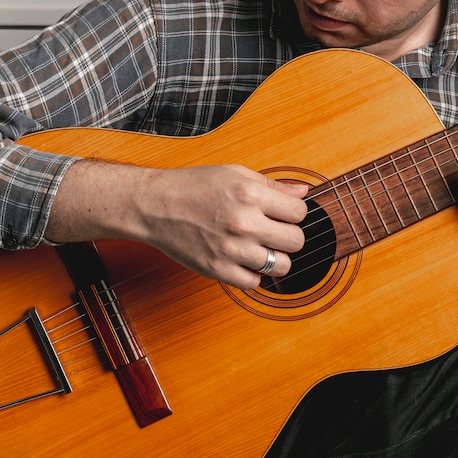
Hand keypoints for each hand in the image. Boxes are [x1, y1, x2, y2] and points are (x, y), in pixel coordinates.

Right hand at [47, 162, 307, 288]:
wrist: (154, 206)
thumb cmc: (193, 186)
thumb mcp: (235, 174)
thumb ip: (273, 185)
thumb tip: (303, 192)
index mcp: (251, 194)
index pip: (300, 213)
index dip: (294, 214)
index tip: (283, 215)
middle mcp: (244, 222)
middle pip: (296, 241)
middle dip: (289, 237)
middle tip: (274, 233)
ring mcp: (232, 249)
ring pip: (281, 266)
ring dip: (275, 258)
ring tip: (260, 248)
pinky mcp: (218, 270)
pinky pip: (255, 283)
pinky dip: (253, 274)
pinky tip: (244, 261)